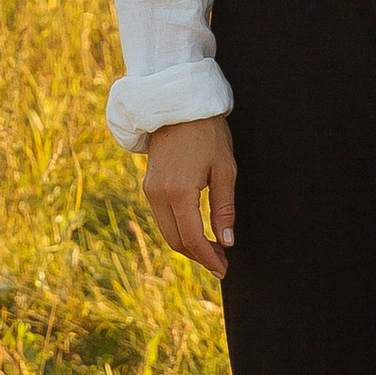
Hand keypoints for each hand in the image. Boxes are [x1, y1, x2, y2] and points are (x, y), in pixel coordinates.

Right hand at [140, 115, 236, 280]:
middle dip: (199, 256)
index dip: (208, 258)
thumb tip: (227, 241)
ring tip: (213, 250)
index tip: (223, 268)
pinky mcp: (149, 185)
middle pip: (176, 240)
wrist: (179, 106)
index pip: (192, 238)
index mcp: (179, 191)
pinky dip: (179, 230)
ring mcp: (150, 190)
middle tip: (221, 263)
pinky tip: (197, 232)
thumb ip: (224, 208)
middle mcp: (158, 194)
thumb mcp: (225, 169)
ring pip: (167, 231)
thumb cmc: (207, 133)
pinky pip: (163, 217)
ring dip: (189, 245)